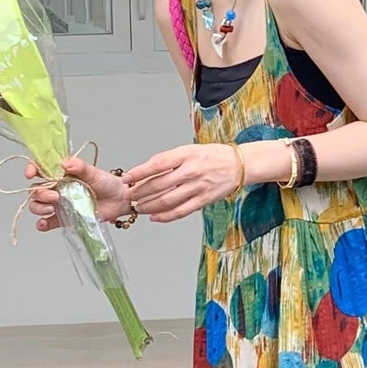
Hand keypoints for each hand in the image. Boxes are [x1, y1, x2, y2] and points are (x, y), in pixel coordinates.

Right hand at [26, 158, 131, 231]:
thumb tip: (65, 163)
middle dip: (40, 194)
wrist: (119, 200)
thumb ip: (79, 166)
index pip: (40, 169)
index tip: (31, 174)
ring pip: (38, 205)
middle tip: (55, 197)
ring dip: (39, 207)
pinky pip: (48, 222)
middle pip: (36, 190)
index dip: (32, 170)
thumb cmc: (106, 183)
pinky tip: (43, 224)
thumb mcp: (93, 172)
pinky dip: (42, 224)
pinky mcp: (64, 218)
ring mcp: (59, 204)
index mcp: (60, 173)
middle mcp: (57, 188)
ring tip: (51, 208)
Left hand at [125, 143, 241, 223]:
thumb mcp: (190, 150)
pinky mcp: (203, 200)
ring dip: (149, 206)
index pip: (157, 164)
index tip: (127, 178)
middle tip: (129, 196)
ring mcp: (197, 187)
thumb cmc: (213, 156)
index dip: (139, 172)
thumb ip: (170, 161)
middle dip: (140, 192)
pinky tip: (154, 217)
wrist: (238, 165)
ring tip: (138, 207)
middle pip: (159, 185)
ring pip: (167, 200)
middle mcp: (191, 171)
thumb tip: (147, 172)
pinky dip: (165, 216)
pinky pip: (180, 211)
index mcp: (186, 155)